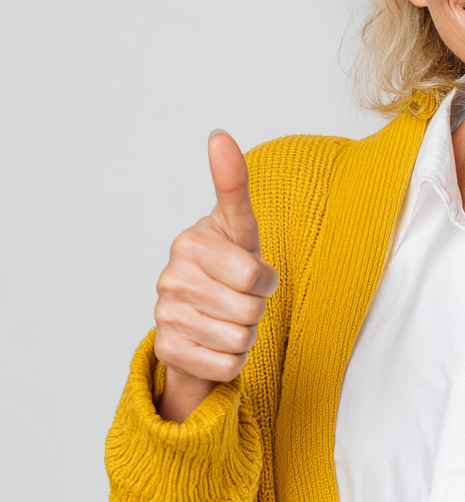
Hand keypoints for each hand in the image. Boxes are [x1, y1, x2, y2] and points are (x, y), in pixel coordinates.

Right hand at [152, 131, 277, 422]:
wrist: (201, 316)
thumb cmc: (229, 265)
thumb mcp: (239, 226)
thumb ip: (232, 186)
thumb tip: (218, 135)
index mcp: (191, 241)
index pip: (252, 276)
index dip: (263, 280)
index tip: (253, 275)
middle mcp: (171, 275)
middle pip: (250, 309)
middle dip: (257, 308)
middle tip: (241, 299)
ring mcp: (164, 313)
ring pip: (240, 339)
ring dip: (245, 333)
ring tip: (229, 318)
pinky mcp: (167, 350)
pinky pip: (226, 365)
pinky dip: (233, 361)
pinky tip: (217, 343)